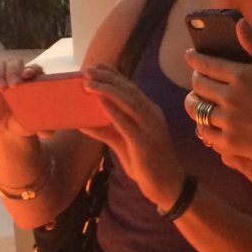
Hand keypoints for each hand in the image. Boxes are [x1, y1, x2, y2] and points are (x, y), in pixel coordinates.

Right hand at [0, 58, 44, 138]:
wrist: (9, 129)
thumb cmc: (27, 121)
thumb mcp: (36, 125)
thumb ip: (45, 128)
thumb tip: (48, 133)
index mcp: (34, 80)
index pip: (34, 68)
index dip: (32, 69)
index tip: (29, 75)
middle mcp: (18, 75)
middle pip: (16, 63)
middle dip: (15, 70)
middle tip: (15, 85)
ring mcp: (2, 78)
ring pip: (0, 65)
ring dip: (1, 72)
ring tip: (3, 88)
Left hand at [78, 65, 180, 209]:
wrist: (169, 185)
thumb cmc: (147, 164)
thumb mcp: (125, 144)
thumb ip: (107, 131)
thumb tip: (83, 122)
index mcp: (150, 113)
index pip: (131, 89)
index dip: (115, 76)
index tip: (98, 66)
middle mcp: (152, 115)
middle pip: (129, 91)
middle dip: (108, 78)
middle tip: (88, 69)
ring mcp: (150, 127)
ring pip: (128, 102)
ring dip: (108, 90)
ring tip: (89, 82)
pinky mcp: (144, 141)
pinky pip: (126, 122)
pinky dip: (113, 110)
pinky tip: (100, 102)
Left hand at [182, 20, 251, 169]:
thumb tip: (239, 23)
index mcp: (241, 76)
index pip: (206, 64)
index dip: (194, 58)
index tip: (190, 55)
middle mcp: (230, 98)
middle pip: (198, 85)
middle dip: (195, 79)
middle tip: (198, 78)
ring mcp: (228, 121)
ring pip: (196, 109)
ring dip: (193, 102)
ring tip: (196, 100)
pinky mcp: (229, 142)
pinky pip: (205, 132)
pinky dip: (202, 126)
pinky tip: (206, 122)